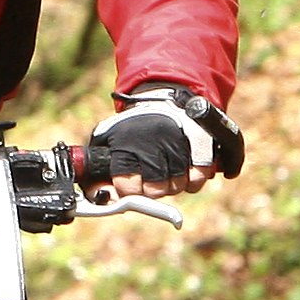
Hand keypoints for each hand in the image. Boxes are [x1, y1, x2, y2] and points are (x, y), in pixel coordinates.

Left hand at [88, 87, 241, 197]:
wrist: (162, 99)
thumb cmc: (131, 129)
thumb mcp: (106, 144)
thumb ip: (98, 176)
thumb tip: (103, 200)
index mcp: (126, 142)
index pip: (127, 186)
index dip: (129, 190)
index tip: (130, 184)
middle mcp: (153, 141)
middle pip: (155, 190)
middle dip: (151, 190)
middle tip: (149, 178)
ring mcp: (178, 142)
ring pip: (177, 186)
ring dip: (171, 184)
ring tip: (165, 169)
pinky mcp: (201, 142)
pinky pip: (197, 180)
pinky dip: (191, 180)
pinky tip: (183, 168)